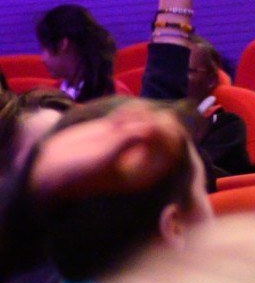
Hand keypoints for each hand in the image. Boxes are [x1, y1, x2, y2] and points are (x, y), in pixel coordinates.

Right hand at [29, 103, 186, 200]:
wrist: (53, 167)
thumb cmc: (78, 172)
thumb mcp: (104, 160)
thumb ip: (127, 142)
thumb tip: (150, 126)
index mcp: (147, 172)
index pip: (174, 147)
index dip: (166, 133)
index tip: (146, 128)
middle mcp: (144, 157)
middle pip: (169, 128)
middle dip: (153, 119)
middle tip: (129, 124)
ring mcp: (134, 142)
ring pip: (152, 116)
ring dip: (138, 113)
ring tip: (115, 125)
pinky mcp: (121, 129)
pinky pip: (137, 112)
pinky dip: (129, 110)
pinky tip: (113, 120)